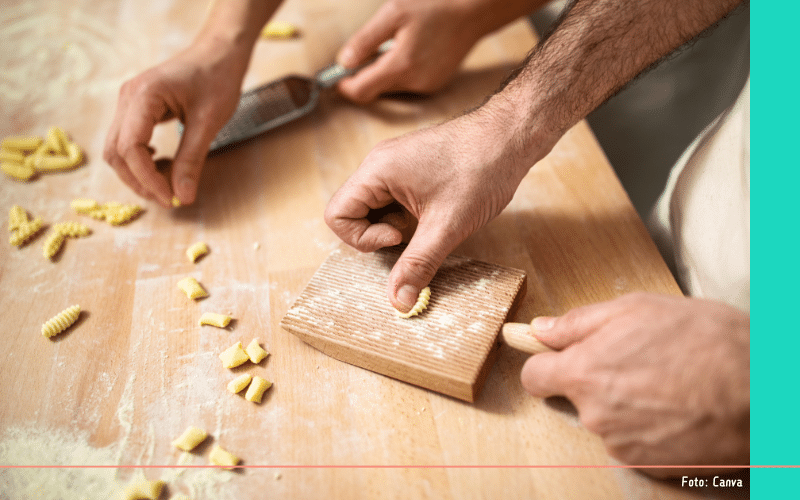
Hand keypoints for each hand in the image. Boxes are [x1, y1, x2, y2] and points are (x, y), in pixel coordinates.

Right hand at [103, 38, 247, 205]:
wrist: (219, 53)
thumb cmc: (218, 79)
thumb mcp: (209, 122)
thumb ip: (192, 160)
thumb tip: (182, 197)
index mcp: (144, 95)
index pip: (130, 147)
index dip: (147, 179)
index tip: (170, 198)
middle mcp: (128, 98)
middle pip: (116, 152)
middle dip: (139, 181)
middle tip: (169, 198)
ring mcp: (129, 102)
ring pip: (118, 149)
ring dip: (138, 173)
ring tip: (168, 184)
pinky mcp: (136, 108)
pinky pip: (128, 141)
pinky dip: (142, 160)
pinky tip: (164, 166)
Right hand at [325, 104, 554, 311]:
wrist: (510, 136)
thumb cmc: (480, 169)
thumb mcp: (447, 226)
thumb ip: (418, 264)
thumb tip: (399, 301)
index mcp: (377, 171)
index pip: (337, 215)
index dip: (363, 238)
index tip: (400, 237)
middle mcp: (379, 164)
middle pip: (352, 212)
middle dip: (378, 234)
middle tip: (413, 234)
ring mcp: (394, 164)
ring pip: (373, 208)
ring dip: (394, 226)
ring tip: (428, 223)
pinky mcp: (410, 169)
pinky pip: (391, 200)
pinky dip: (406, 216)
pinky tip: (434, 215)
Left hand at [335, 0, 490, 102]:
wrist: (474, 10)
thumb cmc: (436, 4)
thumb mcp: (393, 13)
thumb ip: (365, 41)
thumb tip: (343, 62)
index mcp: (401, 66)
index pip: (362, 91)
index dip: (345, 85)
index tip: (336, 75)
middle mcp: (415, 83)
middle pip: (376, 90)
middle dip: (364, 75)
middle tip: (362, 51)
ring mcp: (427, 86)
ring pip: (391, 87)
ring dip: (383, 72)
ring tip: (392, 44)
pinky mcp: (435, 83)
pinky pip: (408, 83)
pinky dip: (400, 71)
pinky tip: (409, 49)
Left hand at [521, 293, 749, 475]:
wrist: (766, 392)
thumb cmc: (706, 342)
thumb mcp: (637, 309)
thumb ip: (578, 323)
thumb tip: (540, 329)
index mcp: (584, 373)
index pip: (534, 378)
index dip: (546, 364)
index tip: (561, 358)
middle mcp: (595, 415)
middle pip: (576, 398)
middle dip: (597, 380)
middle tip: (638, 360)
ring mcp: (622, 445)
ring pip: (607, 420)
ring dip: (626, 403)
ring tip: (667, 382)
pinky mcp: (649, 465)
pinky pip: (634, 442)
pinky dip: (649, 427)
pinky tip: (678, 407)